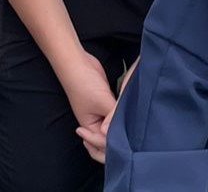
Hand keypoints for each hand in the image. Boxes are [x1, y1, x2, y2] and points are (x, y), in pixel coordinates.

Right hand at [59, 49, 117, 164]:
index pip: (102, 144)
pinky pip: (115, 115)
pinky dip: (120, 116)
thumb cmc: (85, 83)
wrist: (78, 62)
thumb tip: (122, 133)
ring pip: (112, 127)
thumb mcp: (102, 101)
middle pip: (106, 140)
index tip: (119, 133)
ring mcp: (101, 113)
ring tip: (129, 126)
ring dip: (119, 127)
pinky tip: (128, 115)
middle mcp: (95, 123)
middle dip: (115, 141)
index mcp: (90, 128)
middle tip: (127, 136)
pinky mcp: (106, 103)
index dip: (111, 142)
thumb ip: (113, 118)